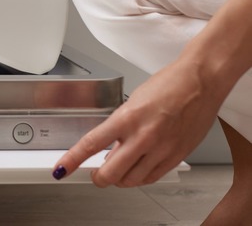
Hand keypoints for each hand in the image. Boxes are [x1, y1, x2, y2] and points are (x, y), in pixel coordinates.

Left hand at [53, 58, 221, 186]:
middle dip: (98, 178)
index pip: (91, 144)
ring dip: (119, 179)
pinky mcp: (177, 156)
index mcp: (127, 118)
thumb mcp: (132, 103)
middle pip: (110, 173)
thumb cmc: (168, 85)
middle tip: (95, 174)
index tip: (61, 169)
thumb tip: (108, 151)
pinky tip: (136, 170)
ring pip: (131, 180)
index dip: (72, 160)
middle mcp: (143, 136)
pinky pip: (152, 178)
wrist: (200, 82)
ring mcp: (161, 149)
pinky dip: (139, 178)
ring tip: (118, 169)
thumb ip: (119, 128)